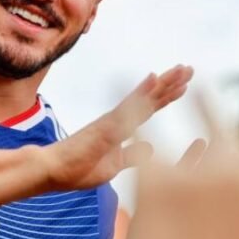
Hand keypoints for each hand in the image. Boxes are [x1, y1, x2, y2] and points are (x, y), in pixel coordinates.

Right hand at [41, 65, 192, 190]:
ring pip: (143, 98)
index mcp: (120, 129)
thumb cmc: (76, 170)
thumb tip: (149, 148)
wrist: (50, 171)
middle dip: (170, 84)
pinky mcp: (106, 126)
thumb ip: (130, 156)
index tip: (184, 85)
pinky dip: (143, 93)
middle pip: (149, 99)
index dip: (166, 97)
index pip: (148, 109)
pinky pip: (129, 108)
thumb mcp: (113, 166)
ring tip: (181, 69)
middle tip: (189, 68)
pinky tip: (155, 79)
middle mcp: (118, 120)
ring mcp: (113, 121)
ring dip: (163, 83)